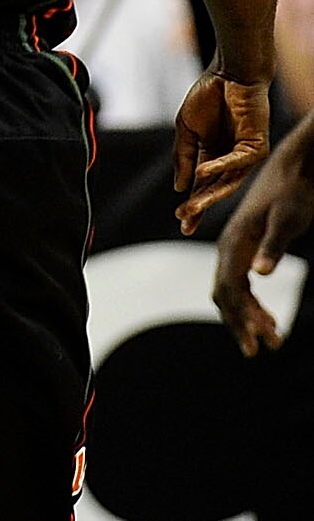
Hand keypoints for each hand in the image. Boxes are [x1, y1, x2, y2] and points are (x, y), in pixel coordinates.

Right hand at [172, 70, 271, 235]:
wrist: (228, 72)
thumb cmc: (207, 95)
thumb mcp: (185, 128)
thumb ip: (182, 155)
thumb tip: (179, 186)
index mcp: (211, 155)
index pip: (202, 186)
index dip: (192, 204)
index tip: (180, 221)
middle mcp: (229, 160)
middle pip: (215, 189)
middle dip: (200, 205)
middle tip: (185, 220)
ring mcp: (244, 155)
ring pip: (229, 182)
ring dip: (210, 194)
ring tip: (192, 206)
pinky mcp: (257, 147)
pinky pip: (237, 162)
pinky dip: (219, 167)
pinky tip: (201, 172)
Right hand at [214, 122, 313, 354]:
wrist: (296, 169)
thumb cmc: (294, 194)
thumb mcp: (288, 220)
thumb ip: (273, 246)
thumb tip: (261, 275)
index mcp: (234, 242)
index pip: (231, 288)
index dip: (243, 317)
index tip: (260, 342)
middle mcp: (229, 246)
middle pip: (225, 294)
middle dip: (241, 324)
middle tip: (260, 350)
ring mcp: (235, 247)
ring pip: (231, 291)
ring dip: (246, 317)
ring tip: (272, 339)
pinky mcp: (246, 247)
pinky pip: (240, 283)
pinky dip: (251, 305)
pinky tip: (267, 317)